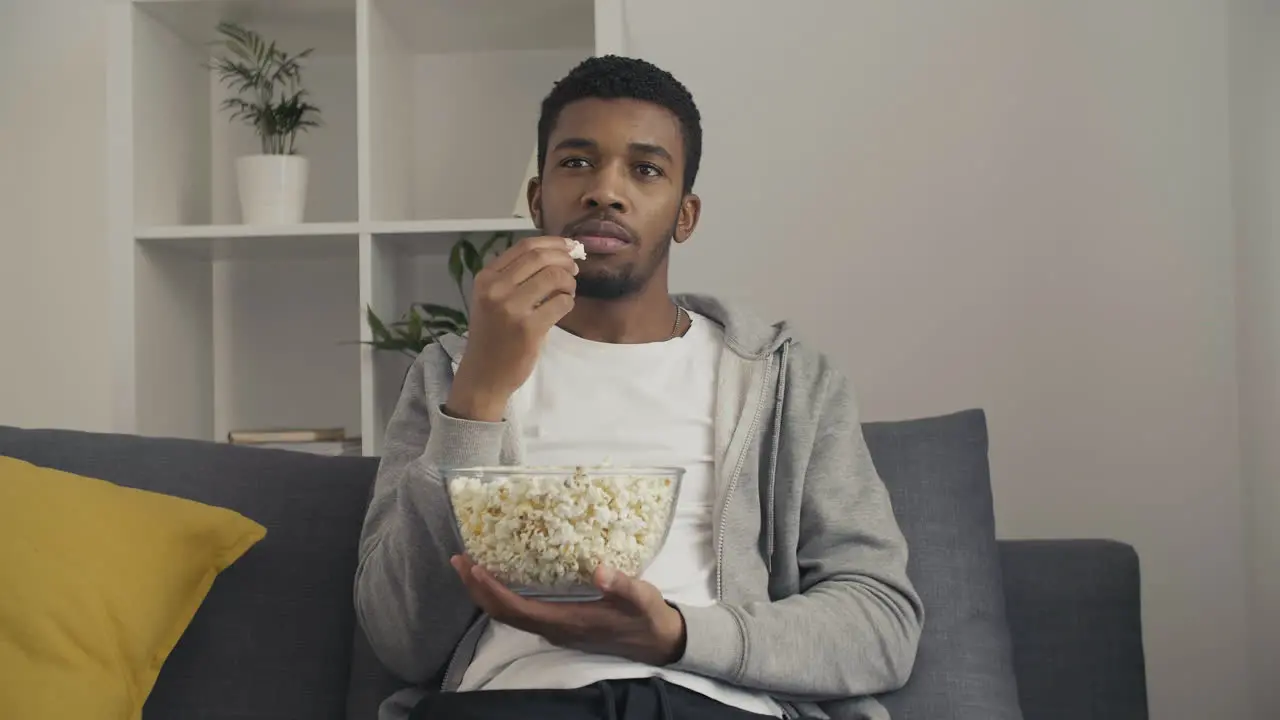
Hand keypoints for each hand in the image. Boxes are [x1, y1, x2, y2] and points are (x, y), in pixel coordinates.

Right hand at [446, 236, 578, 420]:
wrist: (484, 375)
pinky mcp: (529, 328)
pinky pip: (562, 303)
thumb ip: (517, 276)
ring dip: (569, 282)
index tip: (569, 246)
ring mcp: (512, 308)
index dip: (553, 243)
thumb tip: (559, 252)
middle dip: (565, 259)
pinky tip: (562, 308)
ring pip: (555, 277)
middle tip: (574, 269)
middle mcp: (496, 288)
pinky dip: (569, 302)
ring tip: (567, 291)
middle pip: (541, 257)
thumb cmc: (493, 335)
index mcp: (486, 277)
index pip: (525, 246)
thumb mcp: (492, 298)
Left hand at [451, 555, 686, 665]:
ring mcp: (555, 629)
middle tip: (459, 560)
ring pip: (509, 615)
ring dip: (485, 592)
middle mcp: (555, 629)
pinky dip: (501, 595)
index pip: (519, 609)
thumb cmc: (648, 617)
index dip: (493, 591)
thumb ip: (622, 585)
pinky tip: (498, 577)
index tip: (475, 568)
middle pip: (503, 614)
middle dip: (477, 589)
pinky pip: (520, 613)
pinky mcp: (559, 624)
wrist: (658, 641)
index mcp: (569, 622)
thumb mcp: (642, 598)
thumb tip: (600, 569)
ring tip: (469, 566)